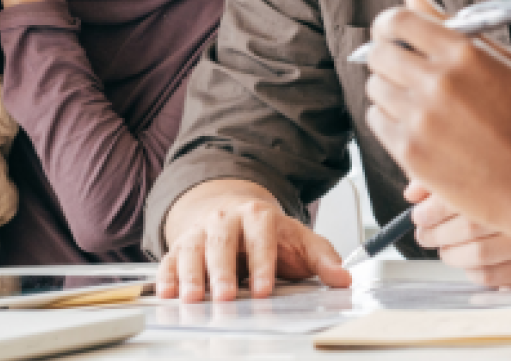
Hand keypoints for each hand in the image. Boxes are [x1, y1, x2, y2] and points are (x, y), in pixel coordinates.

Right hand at [156, 187, 351, 301]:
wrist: (233, 211)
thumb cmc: (270, 232)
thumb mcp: (300, 240)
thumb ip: (323, 258)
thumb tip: (344, 278)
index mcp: (257, 214)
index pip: (260, 238)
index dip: (263, 264)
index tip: (264, 290)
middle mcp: (225, 219)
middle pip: (221, 242)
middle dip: (223, 271)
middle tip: (227, 296)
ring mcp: (200, 231)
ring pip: (192, 250)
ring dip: (191, 275)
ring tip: (193, 300)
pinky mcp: (180, 245)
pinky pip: (168, 259)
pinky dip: (166, 276)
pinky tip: (168, 293)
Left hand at [363, 0, 510, 241]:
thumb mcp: (503, 62)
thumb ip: (452, 25)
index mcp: (463, 52)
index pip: (398, 20)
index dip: (388, 24)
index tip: (392, 33)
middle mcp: (438, 81)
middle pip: (380, 54)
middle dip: (388, 57)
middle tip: (406, 70)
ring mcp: (421, 118)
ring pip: (375, 88)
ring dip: (390, 90)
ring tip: (420, 102)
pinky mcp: (410, 152)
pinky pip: (377, 122)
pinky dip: (391, 121)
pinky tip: (419, 126)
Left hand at [406, 180, 510, 287]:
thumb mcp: (488, 168)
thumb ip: (448, 175)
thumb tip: (412, 194)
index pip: (461, 195)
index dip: (431, 209)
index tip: (418, 215)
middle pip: (469, 226)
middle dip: (436, 233)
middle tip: (424, 234)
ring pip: (479, 255)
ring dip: (451, 255)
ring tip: (444, 249)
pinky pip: (494, 277)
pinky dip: (473, 272)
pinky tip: (470, 262)